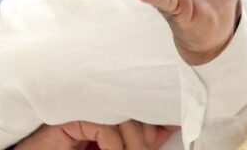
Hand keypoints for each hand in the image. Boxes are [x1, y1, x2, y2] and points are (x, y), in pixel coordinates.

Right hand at [15, 121, 177, 149]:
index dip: (158, 117)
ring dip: (132, 144)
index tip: (173, 126)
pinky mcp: (74, 116)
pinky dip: (113, 147)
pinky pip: (106, 127)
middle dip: (147, 135)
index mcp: (111, 106)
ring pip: (124, 118)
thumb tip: (166, 131)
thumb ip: (136, 140)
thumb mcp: (111, 147)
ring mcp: (87, 105)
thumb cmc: (72, 148)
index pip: (140, 105)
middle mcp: (101, 101)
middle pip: (136, 109)